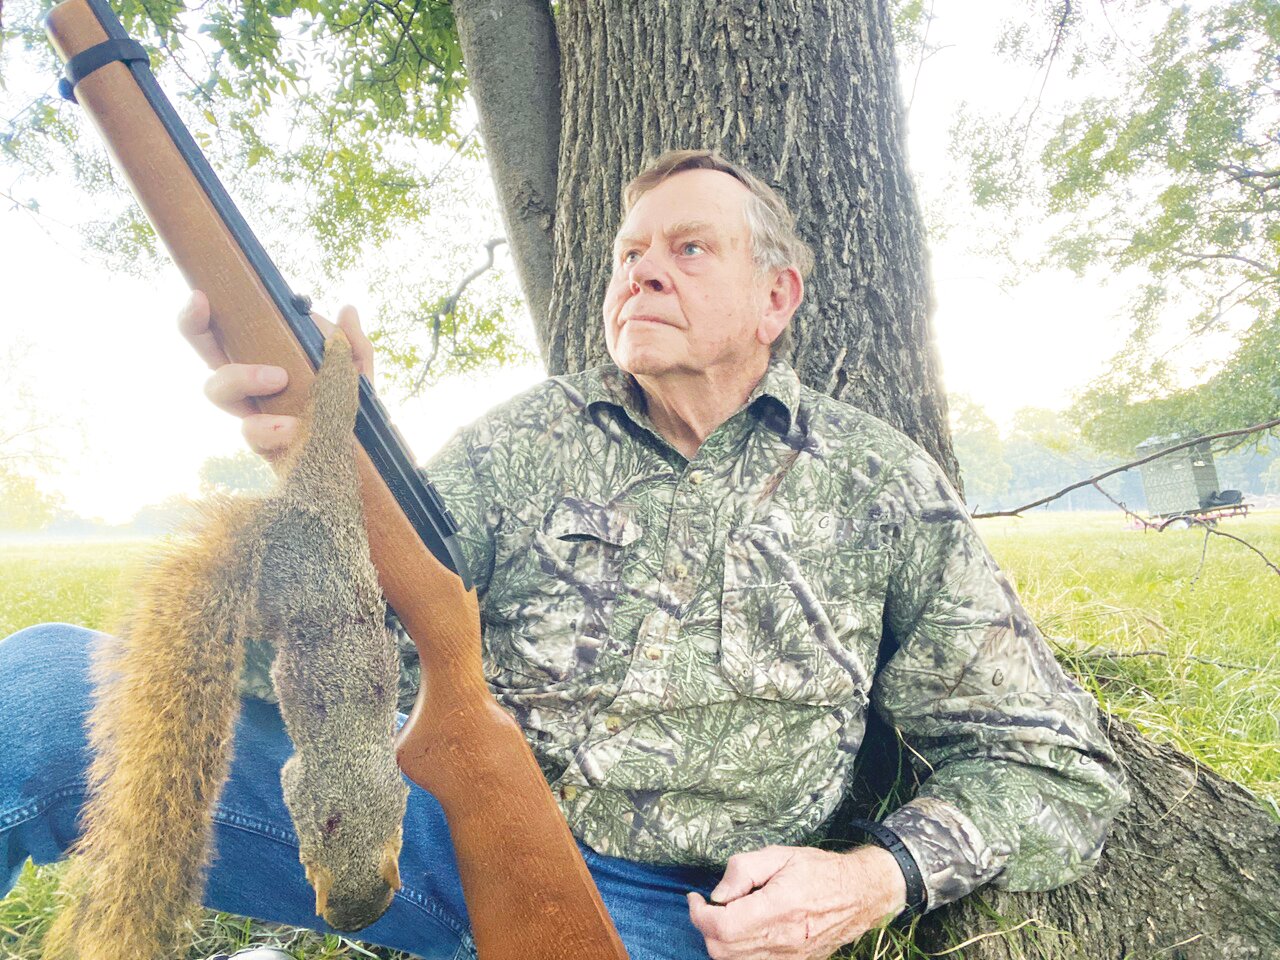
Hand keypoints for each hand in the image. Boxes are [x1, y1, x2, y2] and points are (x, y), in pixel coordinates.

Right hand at [178, 289, 374, 459]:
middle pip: (205, 354)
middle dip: (200, 337)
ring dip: (242, 377)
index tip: (201, 297)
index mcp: (260, 362)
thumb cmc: (347, 405)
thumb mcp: (355, 371)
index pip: (217, 335)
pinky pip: (252, 436)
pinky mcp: (262, 446)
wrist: (362, 454)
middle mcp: (247, 389)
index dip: (197, 317)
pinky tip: (293, 426)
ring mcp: (251, 416)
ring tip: (278, 379)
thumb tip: (347, 310)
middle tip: (235, 318)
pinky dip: (270, 428)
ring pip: (219, 393)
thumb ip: (351, 343)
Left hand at [687, 844, 906, 959]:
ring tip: (727, 914)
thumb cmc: (820, 870)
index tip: (695, 898)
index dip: (699, 914)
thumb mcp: (780, 855)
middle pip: (722, 949)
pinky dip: (738, 950)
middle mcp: (783, 939)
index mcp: (779, 907)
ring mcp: (789, 956)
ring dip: (720, 940)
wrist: (861, 895)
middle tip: (709, 904)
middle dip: (706, 927)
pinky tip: (743, 928)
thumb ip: (743, 870)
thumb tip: (718, 893)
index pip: (723, 926)